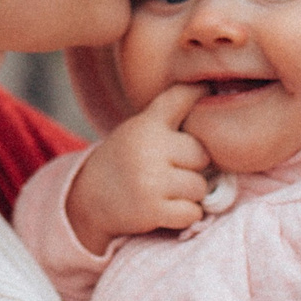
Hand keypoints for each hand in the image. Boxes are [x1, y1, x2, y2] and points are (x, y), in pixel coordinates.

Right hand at [66, 84, 211, 254]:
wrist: (88, 199)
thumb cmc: (125, 161)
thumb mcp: (139, 130)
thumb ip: (170, 115)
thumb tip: (213, 95)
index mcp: (145, 125)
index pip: (180, 98)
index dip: (198, 92)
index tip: (208, 86)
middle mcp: (148, 148)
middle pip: (201, 155)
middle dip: (193, 167)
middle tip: (170, 170)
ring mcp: (150, 180)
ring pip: (199, 186)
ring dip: (189, 194)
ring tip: (166, 190)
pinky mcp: (152, 210)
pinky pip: (192, 212)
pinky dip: (185, 214)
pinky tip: (165, 208)